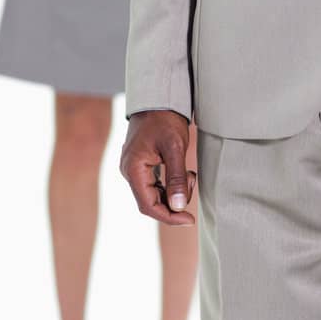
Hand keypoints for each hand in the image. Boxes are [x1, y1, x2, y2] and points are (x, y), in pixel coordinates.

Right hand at [119, 109, 196, 225]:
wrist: (157, 100)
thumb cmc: (165, 120)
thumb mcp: (175, 148)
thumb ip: (176, 178)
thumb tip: (179, 207)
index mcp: (133, 169)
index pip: (148, 205)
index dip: (169, 217)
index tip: (189, 220)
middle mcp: (129, 171)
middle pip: (150, 202)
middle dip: (174, 202)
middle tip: (191, 183)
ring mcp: (133, 168)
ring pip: (153, 195)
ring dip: (173, 192)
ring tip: (189, 174)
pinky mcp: (140, 165)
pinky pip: (154, 185)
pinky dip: (170, 185)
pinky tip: (183, 173)